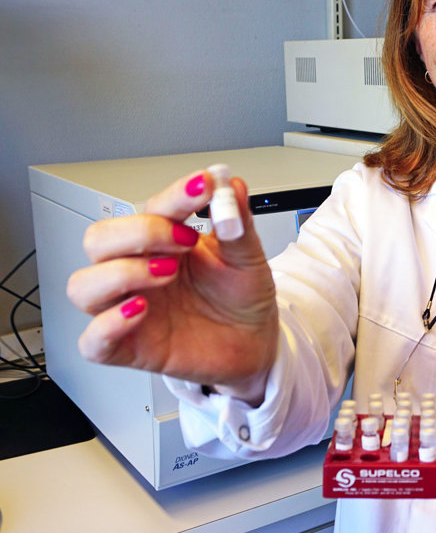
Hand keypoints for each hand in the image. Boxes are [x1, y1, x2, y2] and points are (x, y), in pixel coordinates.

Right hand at [67, 170, 278, 404]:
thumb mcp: (248, 257)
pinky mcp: (130, 347)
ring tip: (167, 273)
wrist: (254, 341)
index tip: (204, 186)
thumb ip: (238, 224)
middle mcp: (139, 270)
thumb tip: (232, 186)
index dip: (175, 195)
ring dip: (121, 274)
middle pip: (99, 239)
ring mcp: (129, 307)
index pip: (150, 208)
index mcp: (165, 241)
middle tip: (184, 239)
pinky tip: (139, 310)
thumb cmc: (242, 297)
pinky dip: (108, 325)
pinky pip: (92, 341)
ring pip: (83, 286)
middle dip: (138, 233)